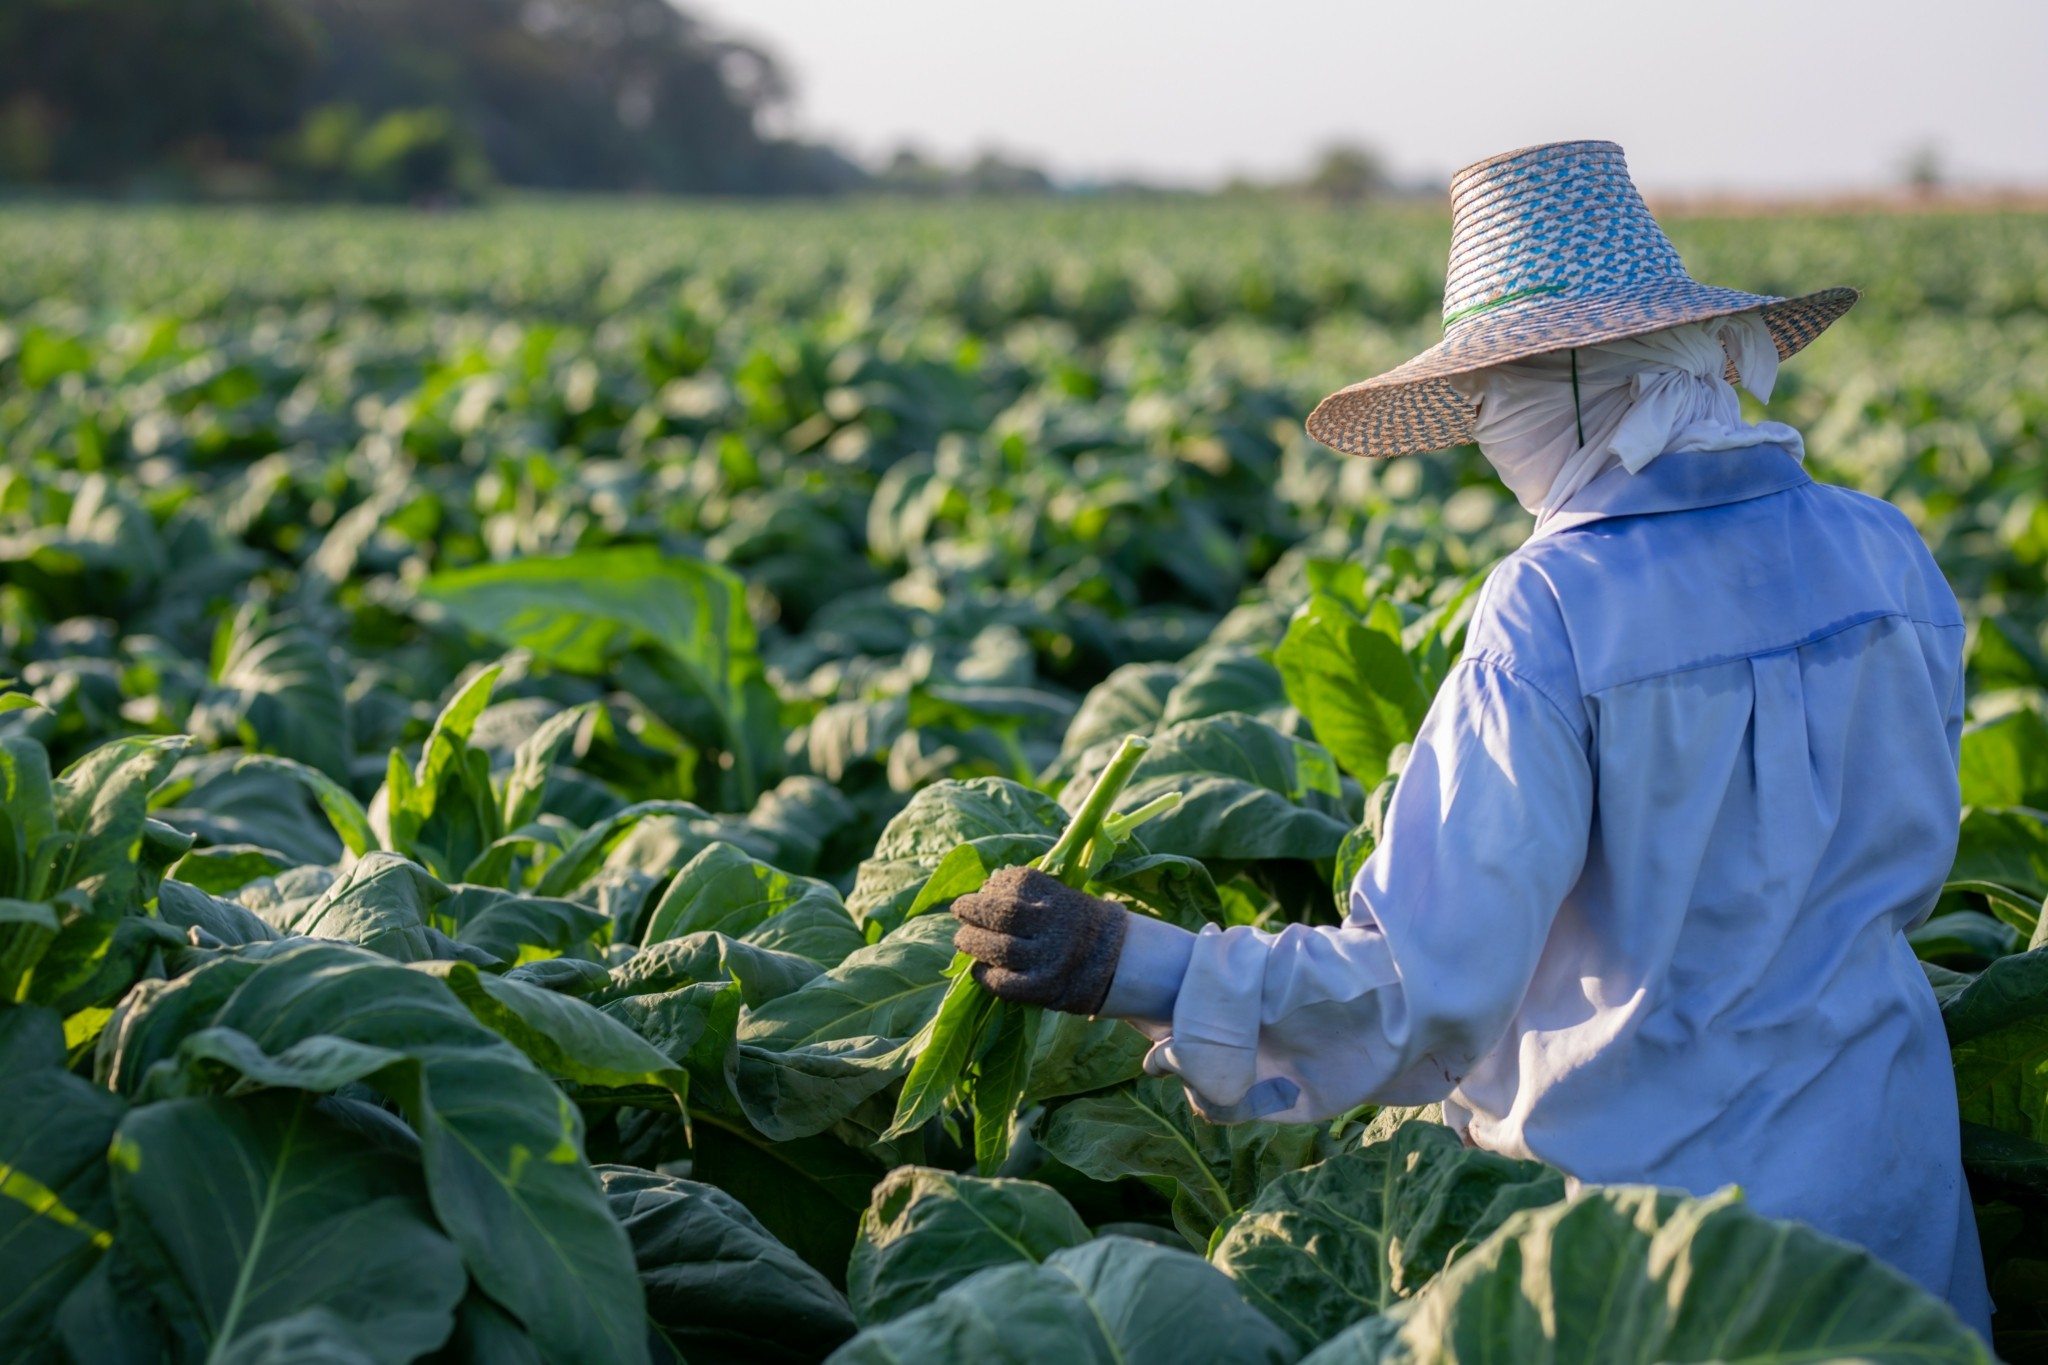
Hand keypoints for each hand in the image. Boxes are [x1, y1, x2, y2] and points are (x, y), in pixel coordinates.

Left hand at [950, 865, 1127, 1014]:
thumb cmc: (1080, 926)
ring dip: (972, 942)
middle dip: (974, 910)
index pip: (1018, 883)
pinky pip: (1004, 984)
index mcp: (1061, 898)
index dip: (994, 886)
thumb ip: (1029, 894)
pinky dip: (984, 975)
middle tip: (959, 910)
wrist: (1119, 965)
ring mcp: (1049, 960)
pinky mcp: (1043, 989)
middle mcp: (1056, 926)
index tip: (984, 889)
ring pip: (999, 949)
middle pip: (1004, 914)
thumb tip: (985, 889)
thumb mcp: (1065, 897)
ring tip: (962, 939)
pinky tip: (979, 969)